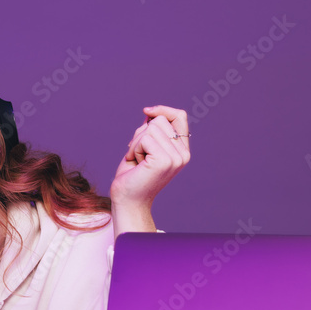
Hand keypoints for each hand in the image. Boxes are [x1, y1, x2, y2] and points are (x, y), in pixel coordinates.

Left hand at [111, 105, 190, 233]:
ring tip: (137, 160)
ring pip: (150, 128)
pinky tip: (136, 163)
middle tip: (138, 155)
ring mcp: (176, 158)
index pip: (179, 117)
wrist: (127, 200)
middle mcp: (183, 154)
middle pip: (160, 120)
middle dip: (141, 134)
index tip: (146, 111)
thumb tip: (150, 111)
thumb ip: (150, 130)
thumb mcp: (143, 147)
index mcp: (181, 150)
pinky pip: (145, 139)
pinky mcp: (164, 161)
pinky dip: (134, 149)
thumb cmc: (132, 175)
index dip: (163, 110)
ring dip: (136, 143)